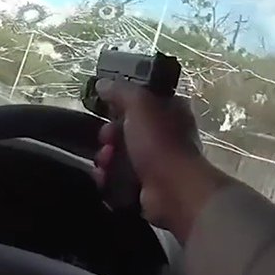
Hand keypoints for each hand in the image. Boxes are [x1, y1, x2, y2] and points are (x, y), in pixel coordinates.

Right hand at [93, 78, 230, 241]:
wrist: (172, 190)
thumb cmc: (159, 142)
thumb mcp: (139, 104)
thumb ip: (120, 90)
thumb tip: (102, 83)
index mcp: (170, 111)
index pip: (142, 101)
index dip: (121, 103)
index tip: (107, 108)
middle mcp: (165, 135)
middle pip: (126, 129)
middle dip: (109, 134)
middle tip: (105, 138)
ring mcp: (156, 162)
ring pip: (120, 154)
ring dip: (105, 157)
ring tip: (104, 161)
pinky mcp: (145, 186)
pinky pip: (119, 177)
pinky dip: (108, 177)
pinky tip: (103, 177)